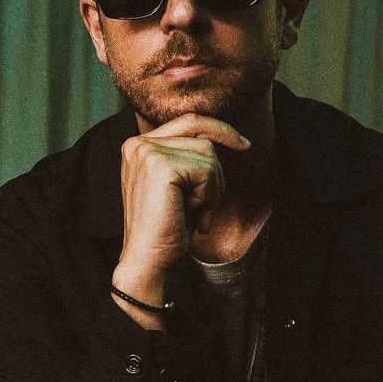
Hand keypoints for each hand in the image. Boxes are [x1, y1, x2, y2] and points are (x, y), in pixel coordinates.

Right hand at [112, 115, 248, 321]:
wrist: (147, 260)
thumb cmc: (166, 228)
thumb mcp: (177, 185)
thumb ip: (188, 157)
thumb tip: (224, 135)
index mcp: (137, 145)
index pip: (188, 121)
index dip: (219, 129)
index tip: (244, 144)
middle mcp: (137, 143)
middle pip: (202, 137)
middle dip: (214, 173)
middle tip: (204, 206)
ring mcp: (146, 152)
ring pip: (208, 153)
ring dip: (212, 187)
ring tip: (194, 212)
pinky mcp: (160, 166)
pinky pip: (207, 170)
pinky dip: (209, 195)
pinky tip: (193, 215)